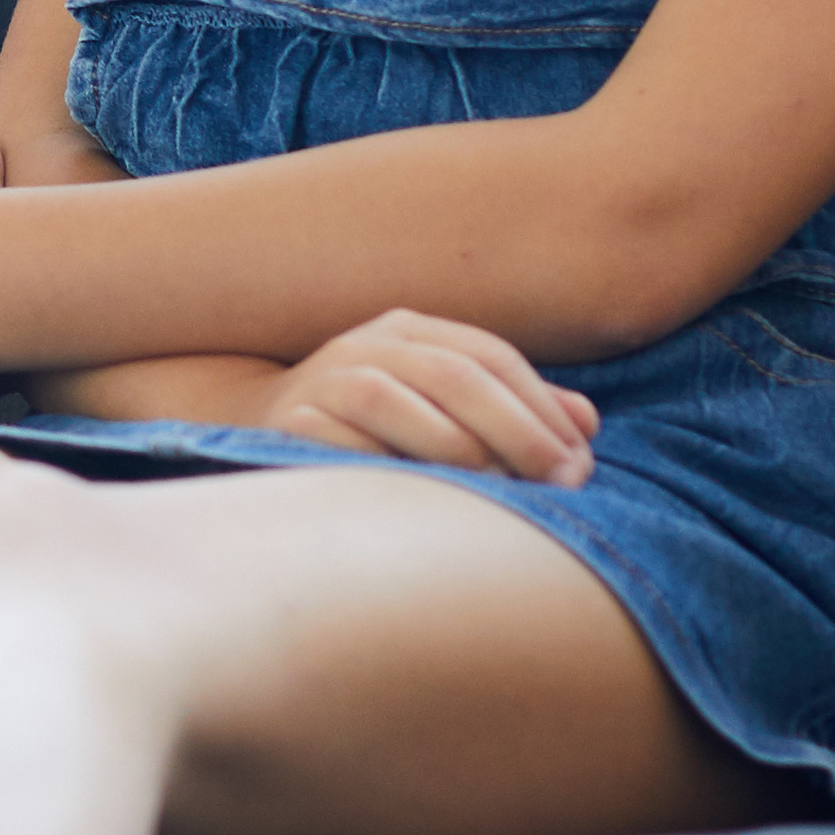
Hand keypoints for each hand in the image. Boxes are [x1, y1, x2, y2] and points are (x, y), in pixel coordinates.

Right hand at [253, 309, 596, 484]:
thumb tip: (585, 425)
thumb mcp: (438, 405)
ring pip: (395, 401)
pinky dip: (389, 470)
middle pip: (453, 375)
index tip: (579, 464)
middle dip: (517, 432)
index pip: (489, 357)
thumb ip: (511, 410)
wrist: (250, 429)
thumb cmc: (369, 429)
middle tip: (562, 485)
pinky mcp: (288, 424)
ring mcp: (322, 381)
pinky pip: (342, 445)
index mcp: (409, 330)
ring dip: (457, 450)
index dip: (541, 409)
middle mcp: (364, 344)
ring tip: (499, 494)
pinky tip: (427, 503)